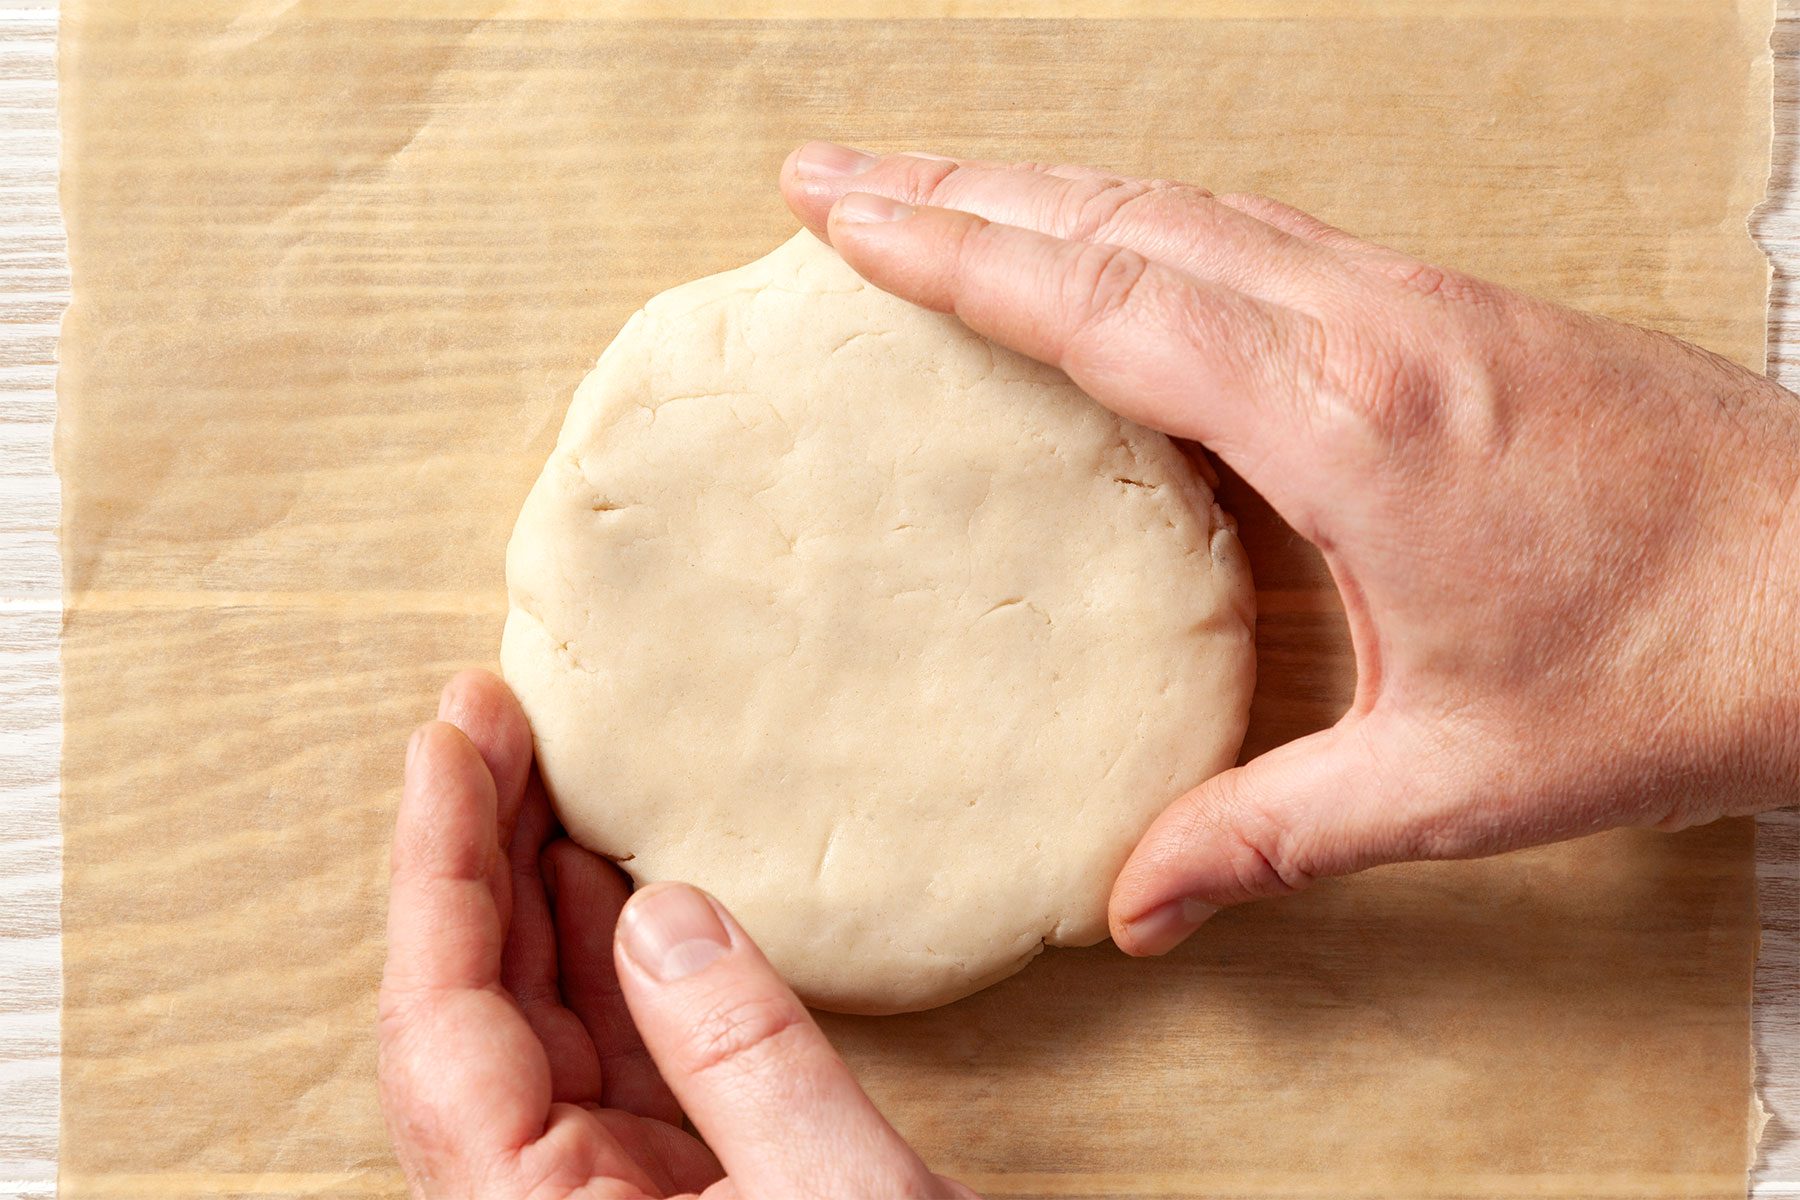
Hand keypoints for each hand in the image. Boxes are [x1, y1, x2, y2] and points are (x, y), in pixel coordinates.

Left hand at [378, 670, 974, 1198]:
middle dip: (472, 853)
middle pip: (465, 1007)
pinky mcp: (659, 1191)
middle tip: (486, 719)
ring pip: (527, 1022)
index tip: (455, 743)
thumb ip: (744, 1058)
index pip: (444, 1023)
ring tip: (534, 768)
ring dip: (528, 888)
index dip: (439, 867)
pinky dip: (599, 950)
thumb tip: (658, 911)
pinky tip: (603, 874)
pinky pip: (599, 1051)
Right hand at [780, 142, 1799, 954]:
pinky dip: (1145, 212)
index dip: (952, 252)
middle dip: (953, 184)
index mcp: (1345, 426)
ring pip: (1186, 204)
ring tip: (931, 182)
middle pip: (1119, 218)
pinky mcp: (1448, 303)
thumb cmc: (1667, 675)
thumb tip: (1133, 904)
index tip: (840, 211)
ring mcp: (1414, 295)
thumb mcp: (1450, 783)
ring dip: (1043, 184)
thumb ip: (1268, 832)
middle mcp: (1369, 325)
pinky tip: (1110, 230)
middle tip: (828, 173)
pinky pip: (1258, 226)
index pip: (1101, 304)